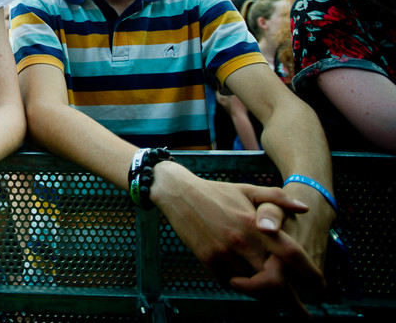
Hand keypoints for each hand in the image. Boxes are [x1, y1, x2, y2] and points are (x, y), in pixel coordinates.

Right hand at [152, 163, 320, 313]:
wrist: (179, 193)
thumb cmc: (216, 192)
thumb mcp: (248, 190)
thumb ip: (278, 199)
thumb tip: (305, 207)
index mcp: (256, 225)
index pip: (291, 254)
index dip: (310, 273)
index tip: (320, 286)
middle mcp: (242, 243)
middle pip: (274, 281)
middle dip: (291, 300)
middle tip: (302, 313)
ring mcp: (224, 254)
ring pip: (252, 286)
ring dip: (266, 295)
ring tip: (278, 305)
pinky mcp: (208, 261)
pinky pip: (231, 282)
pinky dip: (242, 286)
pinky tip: (248, 286)